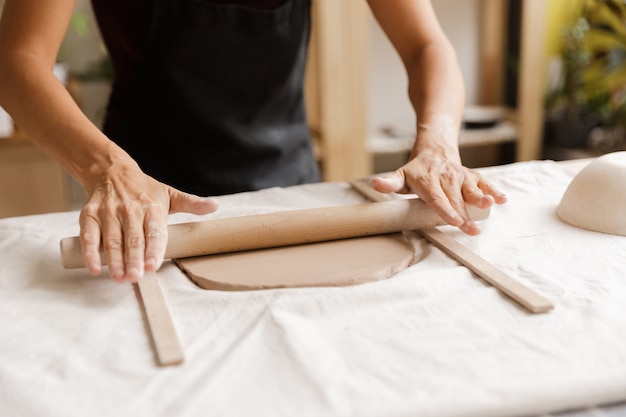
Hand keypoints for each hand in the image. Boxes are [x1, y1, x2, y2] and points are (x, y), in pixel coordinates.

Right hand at [78, 162, 218, 282]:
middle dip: (133, 259)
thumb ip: (191, 204)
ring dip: (114, 260)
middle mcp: (130, 211)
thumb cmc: (145, 190)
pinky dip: (90, 252)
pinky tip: (94, 268)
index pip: (155, 232)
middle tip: (135, 277)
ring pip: (112, 239)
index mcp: (152, 208)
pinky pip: (89, 235)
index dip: (154, 250)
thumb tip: (214, 206)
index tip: (152, 266)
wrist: (112, 171)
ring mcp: (108, 213)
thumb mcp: (170, 194)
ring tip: (119, 277)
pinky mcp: (89, 215)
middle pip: (133, 238)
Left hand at [371, 146, 505, 234]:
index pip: (436, 198)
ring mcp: (460, 176)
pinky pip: (483, 182)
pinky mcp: (471, 175)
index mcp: (427, 181)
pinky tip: (502, 199)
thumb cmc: (416, 170)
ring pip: (471, 188)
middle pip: (455, 198)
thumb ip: (390, 183)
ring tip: (489, 205)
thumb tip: (376, 184)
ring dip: (481, 197)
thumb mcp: (401, 176)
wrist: (434, 148)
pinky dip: (493, 190)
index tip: (453, 220)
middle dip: (464, 213)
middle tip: (470, 229)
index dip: (445, 209)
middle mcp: (445, 177)